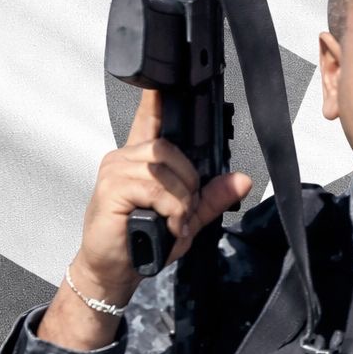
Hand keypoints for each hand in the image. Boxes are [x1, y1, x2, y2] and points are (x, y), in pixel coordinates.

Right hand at [74, 87, 252, 295]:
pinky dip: (171, 210)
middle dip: (188, 181)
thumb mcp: (185, 219)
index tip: (162, 81)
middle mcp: (124, 159)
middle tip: (183, 211)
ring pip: (164, 169)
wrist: (113, 272)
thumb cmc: (140, 245)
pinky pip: (156, 189)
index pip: (149, 119)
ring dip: (180, 201)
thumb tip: (241, 180)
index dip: (156, 99)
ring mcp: (115, 172)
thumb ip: (210, 197)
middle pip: (169, 147)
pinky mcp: (111, 189)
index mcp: (139, 161)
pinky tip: (166, 226)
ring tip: (174, 223)